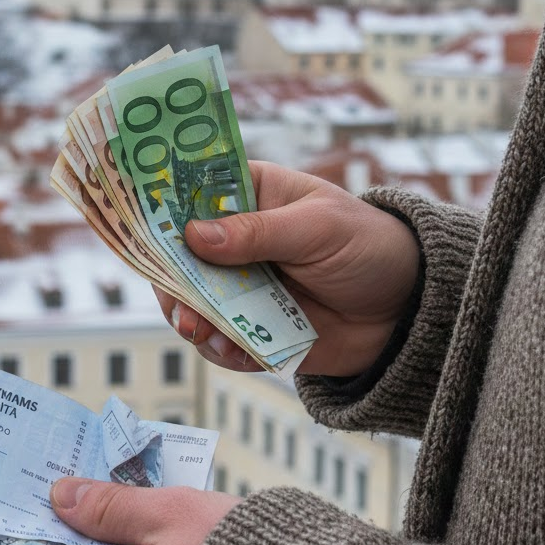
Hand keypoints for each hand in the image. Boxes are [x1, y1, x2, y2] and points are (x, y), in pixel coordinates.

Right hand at [156, 161, 419, 377]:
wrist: (407, 312)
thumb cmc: (368, 246)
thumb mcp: (318, 228)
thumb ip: (258, 232)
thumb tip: (194, 235)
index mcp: (248, 194)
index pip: (188, 193)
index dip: (159, 207)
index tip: (137, 226)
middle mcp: (234, 239)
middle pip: (177, 255)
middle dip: (171, 280)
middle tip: (178, 302)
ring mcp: (240, 286)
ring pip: (191, 302)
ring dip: (191, 319)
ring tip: (203, 333)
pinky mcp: (252, 327)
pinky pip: (219, 341)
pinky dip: (222, 349)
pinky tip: (238, 351)